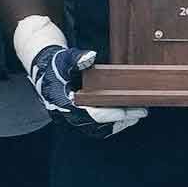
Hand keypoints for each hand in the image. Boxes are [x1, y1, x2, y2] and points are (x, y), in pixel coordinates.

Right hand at [27, 41, 145, 138]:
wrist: (46, 71)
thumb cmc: (57, 65)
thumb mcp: (66, 59)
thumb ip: (78, 58)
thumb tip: (89, 56)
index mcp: (66, 103)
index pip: (95, 115)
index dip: (115, 114)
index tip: (132, 111)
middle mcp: (69, 116)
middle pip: (100, 126)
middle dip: (122, 120)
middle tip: (141, 112)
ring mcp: (73, 120)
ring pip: (100, 130)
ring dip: (119, 124)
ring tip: (136, 115)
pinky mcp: (79, 119)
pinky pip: (97, 127)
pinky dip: (112, 123)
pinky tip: (125, 116)